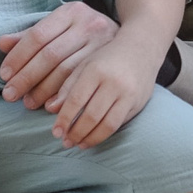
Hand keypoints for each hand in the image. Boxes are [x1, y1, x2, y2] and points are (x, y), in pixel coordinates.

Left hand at [0, 2, 121, 107]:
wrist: (139, 38)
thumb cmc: (87, 33)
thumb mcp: (62, 27)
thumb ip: (31, 35)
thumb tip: (1, 43)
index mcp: (72, 11)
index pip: (38, 35)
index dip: (19, 56)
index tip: (5, 75)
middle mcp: (90, 25)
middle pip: (51, 55)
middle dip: (27, 77)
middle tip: (10, 95)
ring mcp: (104, 44)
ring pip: (67, 72)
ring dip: (45, 91)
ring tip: (29, 104)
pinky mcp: (112, 64)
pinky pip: (85, 84)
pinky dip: (66, 98)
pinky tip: (54, 108)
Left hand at [47, 25, 167, 148]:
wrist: (142, 48)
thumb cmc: (107, 58)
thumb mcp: (84, 66)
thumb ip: (68, 87)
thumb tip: (50, 109)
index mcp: (96, 70)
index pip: (76, 100)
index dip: (64, 119)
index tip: (56, 133)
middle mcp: (114, 83)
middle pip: (91, 116)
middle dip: (76, 133)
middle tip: (66, 142)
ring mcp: (128, 94)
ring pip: (108, 125)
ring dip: (91, 138)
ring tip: (79, 144)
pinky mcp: (138, 103)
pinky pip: (119, 124)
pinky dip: (104, 134)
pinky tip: (94, 138)